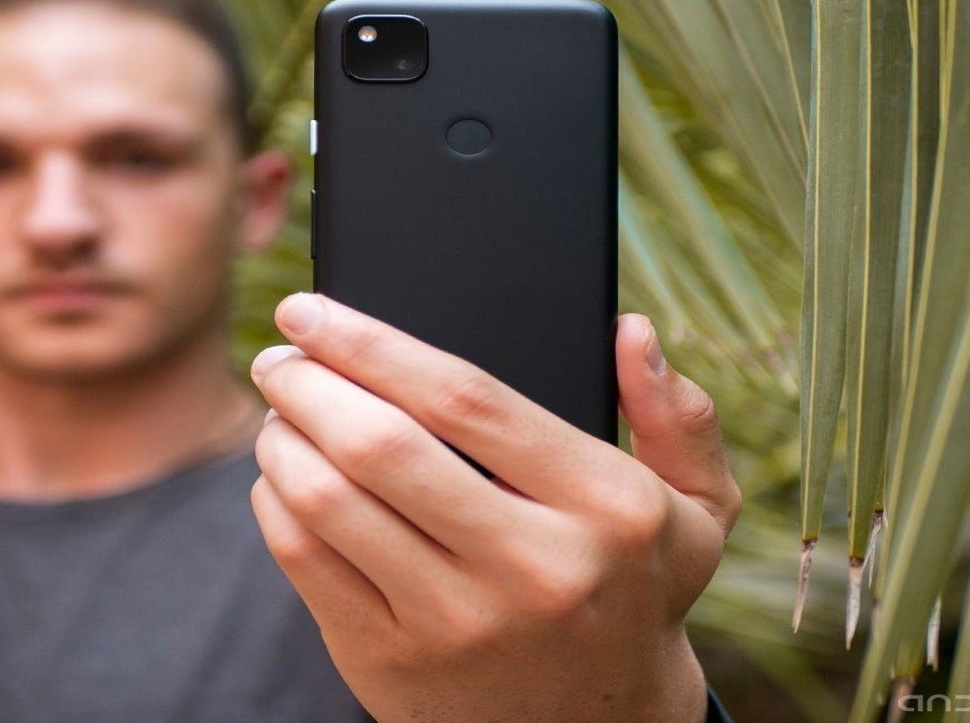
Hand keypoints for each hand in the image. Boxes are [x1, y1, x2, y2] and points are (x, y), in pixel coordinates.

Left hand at [249, 294, 739, 721]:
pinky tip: (280, 475)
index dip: (372, 342)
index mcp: (604, 508)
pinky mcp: (392, 663)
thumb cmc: (633, 590)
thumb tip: (629, 331)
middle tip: (280, 354)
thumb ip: (678, 417)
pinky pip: (305, 561)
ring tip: (278, 409)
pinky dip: (273, 502)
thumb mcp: (696, 511)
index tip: (314, 307)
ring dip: (280, 438)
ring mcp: (455, 622)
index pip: (465, 398)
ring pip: (326, 501)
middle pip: (379, 444)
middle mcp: (531, 567)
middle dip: (308, 381)